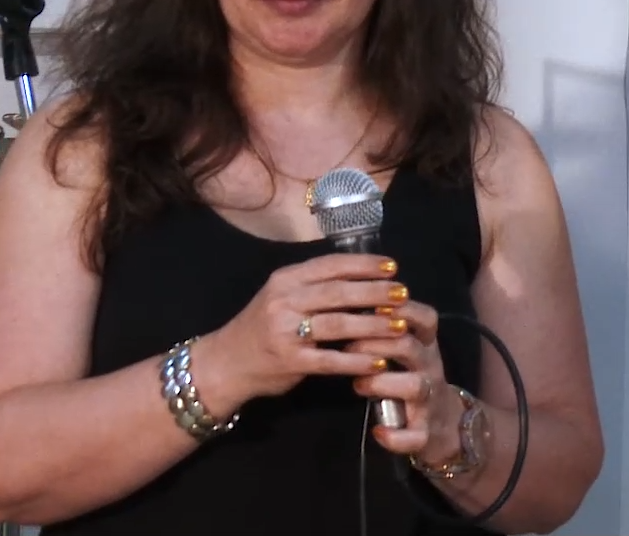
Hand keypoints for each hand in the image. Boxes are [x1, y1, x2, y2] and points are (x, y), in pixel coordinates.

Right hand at [197, 253, 409, 407]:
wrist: (225, 363)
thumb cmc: (263, 326)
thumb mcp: (282, 296)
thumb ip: (315, 286)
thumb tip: (365, 277)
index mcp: (286, 279)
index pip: (331, 265)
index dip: (364, 264)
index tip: (392, 267)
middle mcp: (284, 300)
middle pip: (339, 292)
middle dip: (375, 292)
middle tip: (403, 294)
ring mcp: (285, 332)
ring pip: (338, 324)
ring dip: (373, 325)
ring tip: (400, 326)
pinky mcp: (290, 361)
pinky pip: (330, 360)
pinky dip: (357, 361)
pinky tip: (379, 361)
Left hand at [349, 300, 464, 463]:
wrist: (445, 424)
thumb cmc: (413, 377)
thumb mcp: (406, 348)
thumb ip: (384, 327)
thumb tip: (348, 298)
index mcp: (426, 344)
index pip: (424, 317)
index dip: (400, 309)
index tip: (369, 305)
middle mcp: (431, 367)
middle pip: (409, 346)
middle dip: (376, 343)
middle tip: (346, 347)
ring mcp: (430, 399)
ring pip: (414, 386)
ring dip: (382, 383)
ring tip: (358, 385)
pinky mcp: (426, 432)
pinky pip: (414, 435)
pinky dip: (395, 435)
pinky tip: (378, 431)